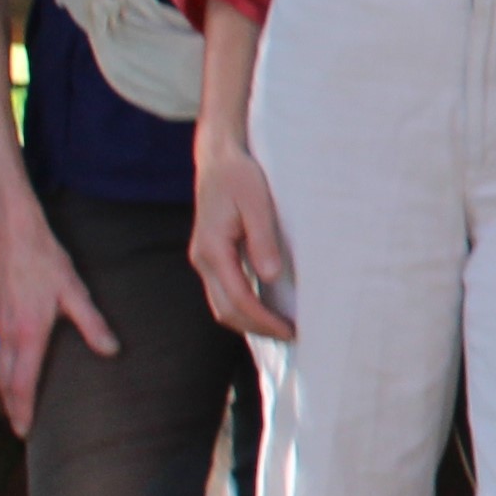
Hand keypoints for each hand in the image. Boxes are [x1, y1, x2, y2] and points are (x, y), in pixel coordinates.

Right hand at [0, 204, 116, 435]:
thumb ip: (93, 324)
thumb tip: (112, 352)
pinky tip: (15, 371)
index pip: (22, 383)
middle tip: (21, 430)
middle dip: (13, 407)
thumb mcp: (75, 292)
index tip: (24, 433)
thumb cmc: (45, 261)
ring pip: (0, 366)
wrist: (11, 234)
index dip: (22, 410)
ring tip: (18, 407)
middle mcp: (7, 333)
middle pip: (6, 381)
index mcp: (26, 333)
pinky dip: (5, 370)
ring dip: (7, 390)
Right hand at [191, 140, 295, 341]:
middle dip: (258, 328)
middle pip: (226, 310)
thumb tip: (270, 276)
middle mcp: (202, 259)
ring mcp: (204, 260)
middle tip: (292, 336)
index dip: (265, 319)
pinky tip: (267, 310)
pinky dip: (244, 308)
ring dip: (250, 322)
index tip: (291, 330)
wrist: (219, 160)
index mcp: (212, 249)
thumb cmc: (241, 177)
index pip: (238, 298)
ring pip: (222, 305)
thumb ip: (263, 240)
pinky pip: (224, 292)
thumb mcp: (258, 203)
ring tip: (283, 328)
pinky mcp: (211, 257)